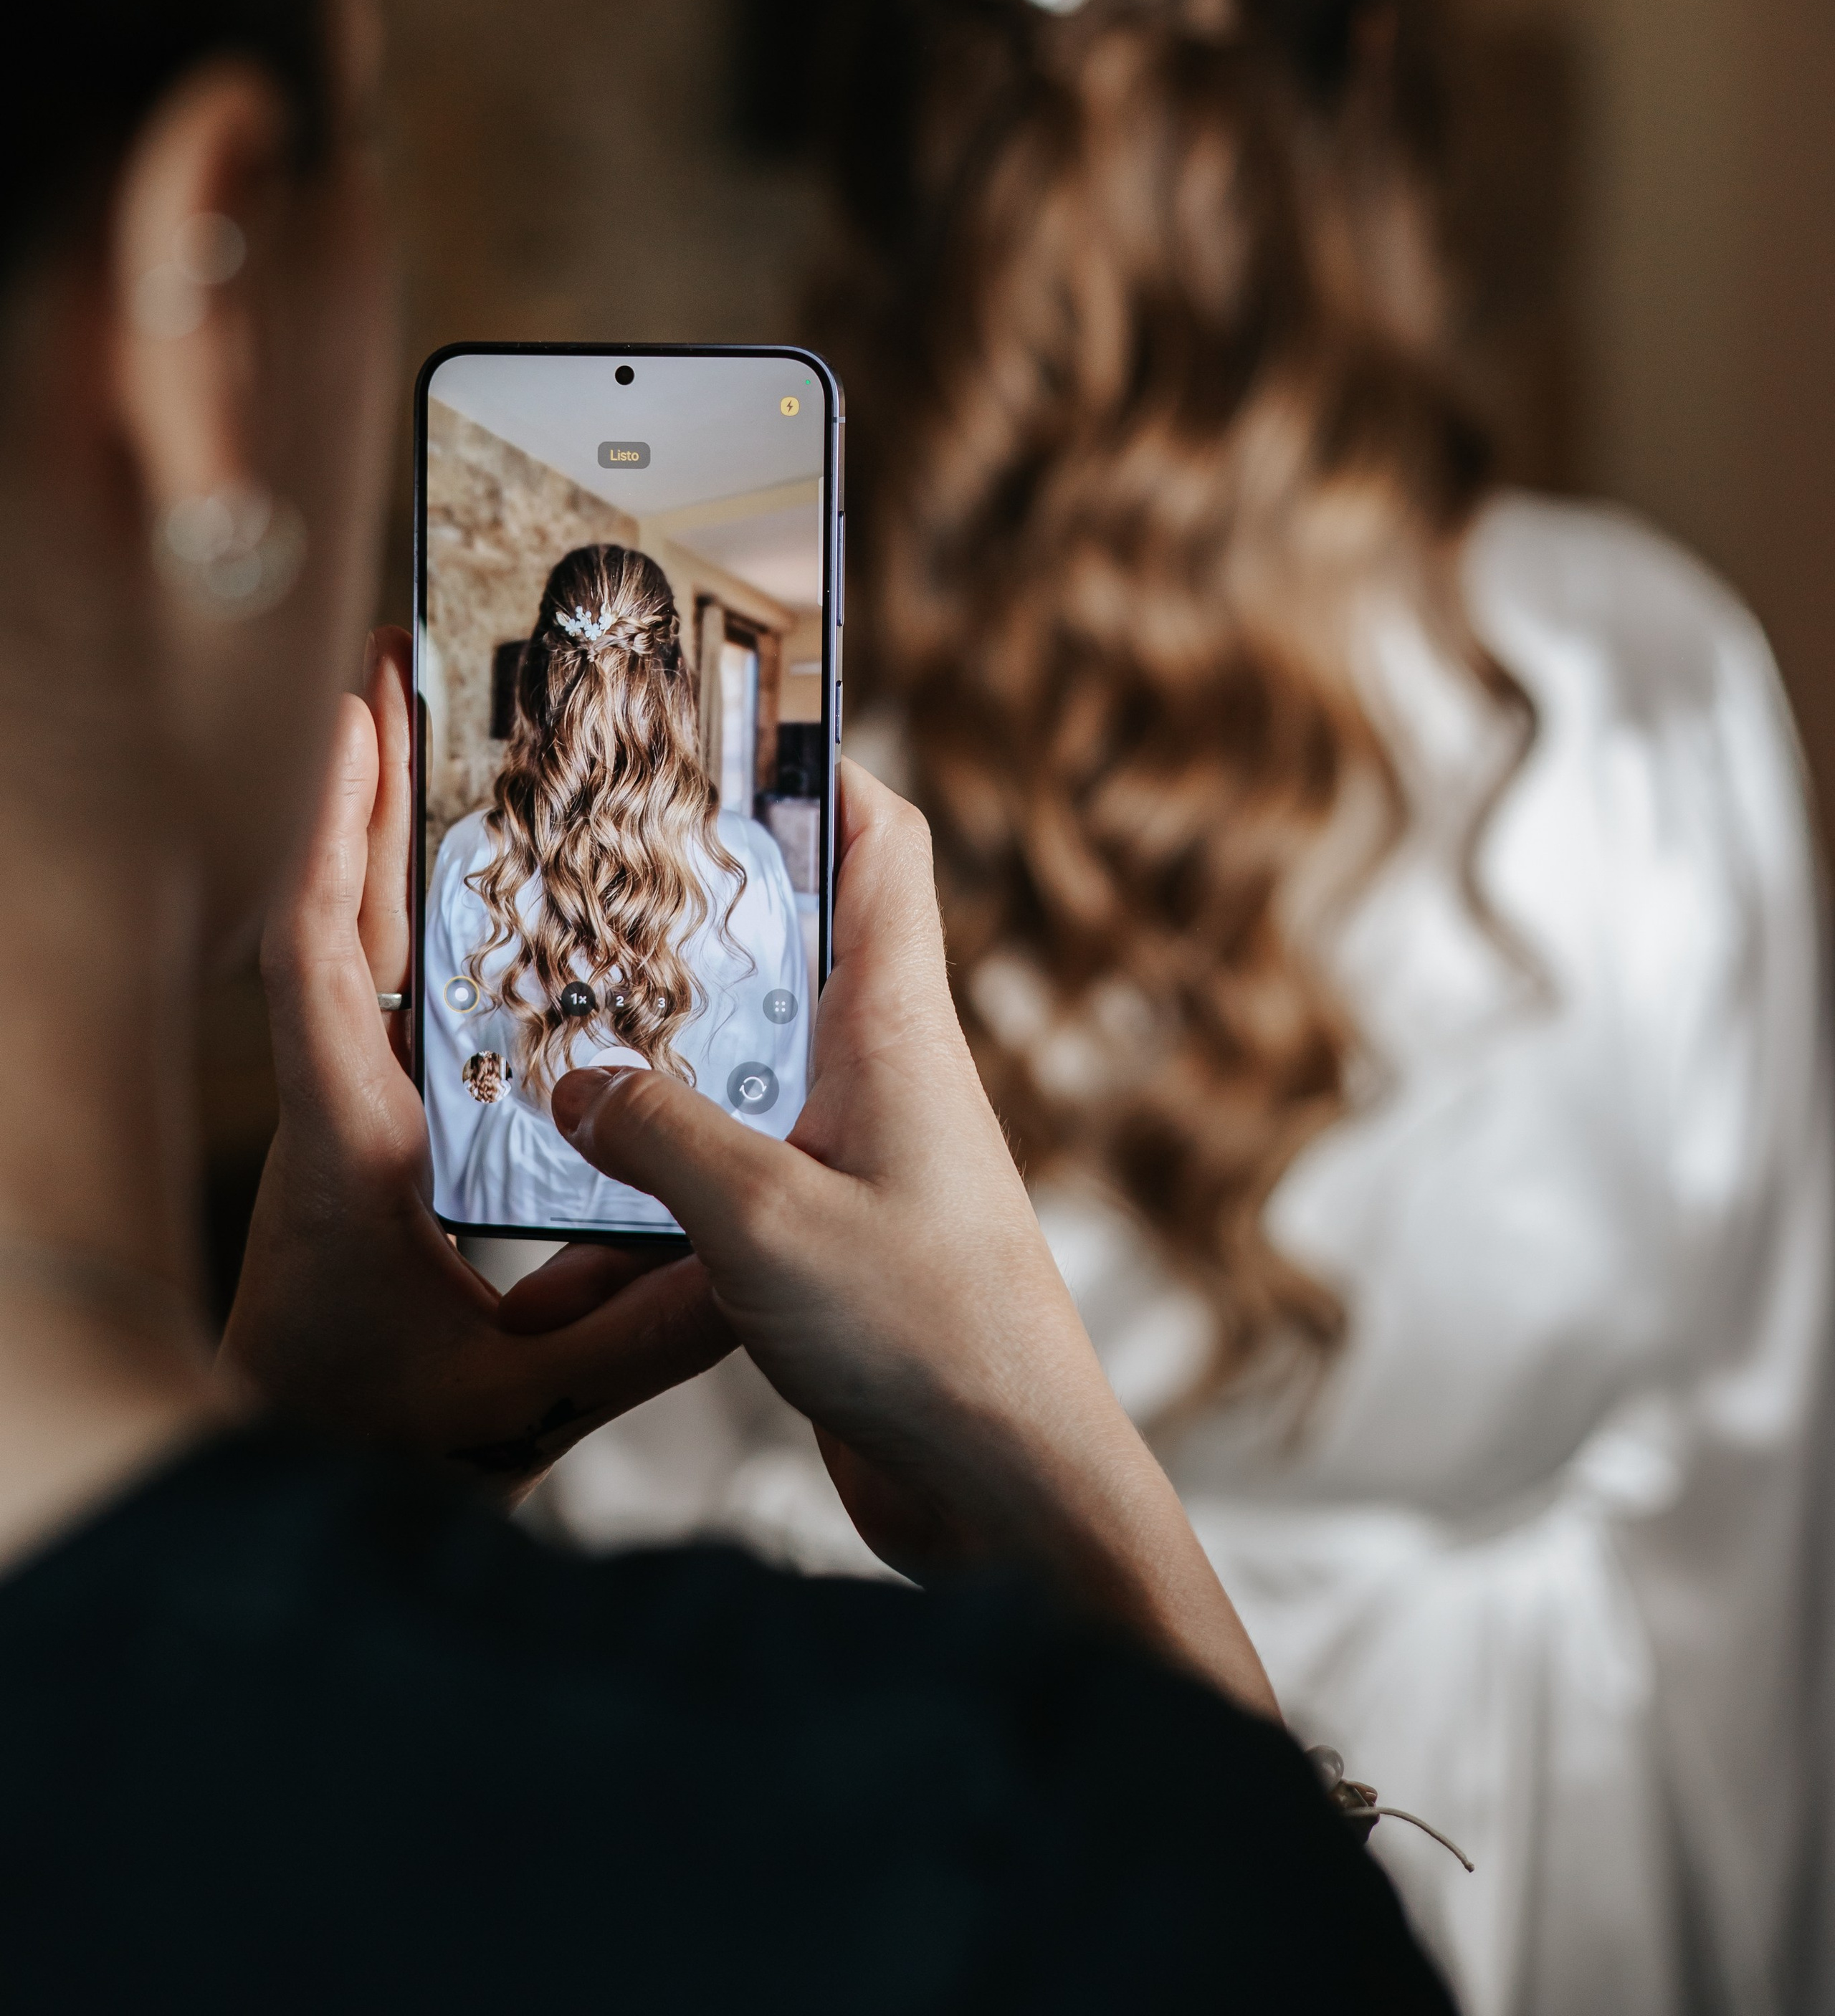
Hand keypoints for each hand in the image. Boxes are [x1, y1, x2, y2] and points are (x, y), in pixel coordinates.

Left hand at [220, 629, 736, 1485]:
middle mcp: (341, 1101)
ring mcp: (354, 1103)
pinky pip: (395, 988)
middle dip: (369, 782)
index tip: (357, 724)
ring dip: (391, 827)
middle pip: (339, 912)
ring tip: (435, 720)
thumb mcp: (518, 1400)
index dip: (336, 835)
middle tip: (401, 665)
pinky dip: (420, 905)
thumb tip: (759, 1268)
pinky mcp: (381, 1119)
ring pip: (363, 940)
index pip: (318, 966)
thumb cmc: (374, 1442)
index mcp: (352, 1145)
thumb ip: (643, 1335)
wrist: (284, 1484)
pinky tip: (484, 861)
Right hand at [553, 761, 1277, 1714]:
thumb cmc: (927, 1336)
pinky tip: (569, 1227)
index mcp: (896, 1029)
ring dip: (653, 1070)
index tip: (734, 721)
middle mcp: (881, 1075)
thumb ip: (658, 1134)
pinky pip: (728, 1180)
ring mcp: (856, 1158)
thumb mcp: (762, 1217)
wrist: (1009, 1490)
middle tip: (575, 885)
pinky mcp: (829, 1242)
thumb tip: (576, 1081)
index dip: (822, 770)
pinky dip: (656, 1188)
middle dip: (686, 919)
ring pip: (741, 1073)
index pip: (882, 849)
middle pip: (787, 951)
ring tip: (537, 1046)